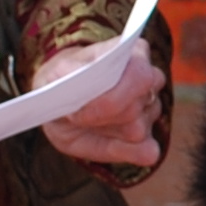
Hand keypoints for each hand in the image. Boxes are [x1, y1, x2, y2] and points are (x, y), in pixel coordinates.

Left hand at [37, 42, 165, 170]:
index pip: (140, 76)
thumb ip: (69, 81)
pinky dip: (125, 152)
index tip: (80, 112)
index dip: (110, 99)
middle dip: (101, 118)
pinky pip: (147, 151)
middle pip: (136, 107)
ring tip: (90, 121)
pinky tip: (106, 141)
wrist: (62, 101)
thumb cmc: (63, 82)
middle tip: (78, 115)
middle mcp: (150, 80)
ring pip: (138, 130)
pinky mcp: (149, 137)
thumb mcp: (54, 76)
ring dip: (107, 132)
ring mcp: (152, 109)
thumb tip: (86, 107)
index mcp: (133, 54)